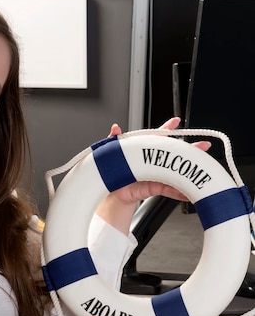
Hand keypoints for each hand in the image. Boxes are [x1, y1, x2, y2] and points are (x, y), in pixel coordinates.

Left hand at [97, 117, 210, 233]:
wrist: (112, 193)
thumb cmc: (114, 172)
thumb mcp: (113, 154)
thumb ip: (114, 141)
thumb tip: (115, 128)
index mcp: (144, 149)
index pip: (158, 136)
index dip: (168, 128)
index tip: (176, 121)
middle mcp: (153, 160)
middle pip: (174, 153)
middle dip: (190, 149)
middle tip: (203, 146)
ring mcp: (156, 174)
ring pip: (176, 171)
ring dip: (189, 171)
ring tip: (200, 170)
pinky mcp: (156, 188)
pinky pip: (170, 189)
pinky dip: (179, 192)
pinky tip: (187, 192)